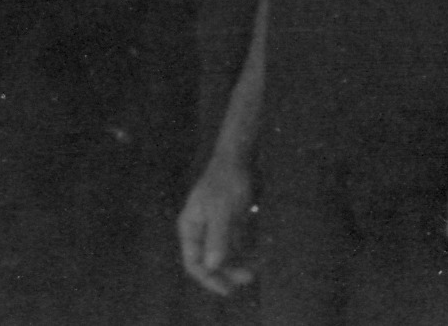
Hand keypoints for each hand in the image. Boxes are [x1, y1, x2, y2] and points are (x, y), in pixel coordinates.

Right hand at [177, 151, 256, 295]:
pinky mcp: (230, 223)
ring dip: (237, 264)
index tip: (226, 290)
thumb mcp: (222, 210)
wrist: (239, 158)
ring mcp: (215, 227)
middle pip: (209, 261)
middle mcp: (200, 230)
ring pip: (224, 255)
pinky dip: (244, 252)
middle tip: (248, 278)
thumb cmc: (226, 182)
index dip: (208, 279)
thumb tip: (212, 265)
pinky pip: (235, 244)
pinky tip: (257, 257)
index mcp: (190, 228)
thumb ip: (217, 237)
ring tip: (255, 270)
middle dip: (227, 272)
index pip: (193, 262)